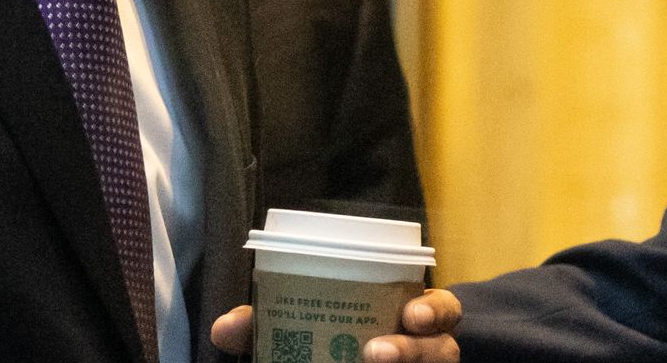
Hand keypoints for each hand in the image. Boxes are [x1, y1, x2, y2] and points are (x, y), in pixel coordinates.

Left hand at [211, 288, 461, 361]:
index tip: (412, 313)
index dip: (435, 310)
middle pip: (442, 348)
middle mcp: (426, 347)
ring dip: (408, 362)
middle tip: (375, 352)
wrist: (342, 353)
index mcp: (408, 314)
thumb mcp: (299, 323)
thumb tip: (224, 329)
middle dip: (414, 349)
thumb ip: (262, 325)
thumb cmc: (327, 335)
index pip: (441, 308)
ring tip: (373, 359)